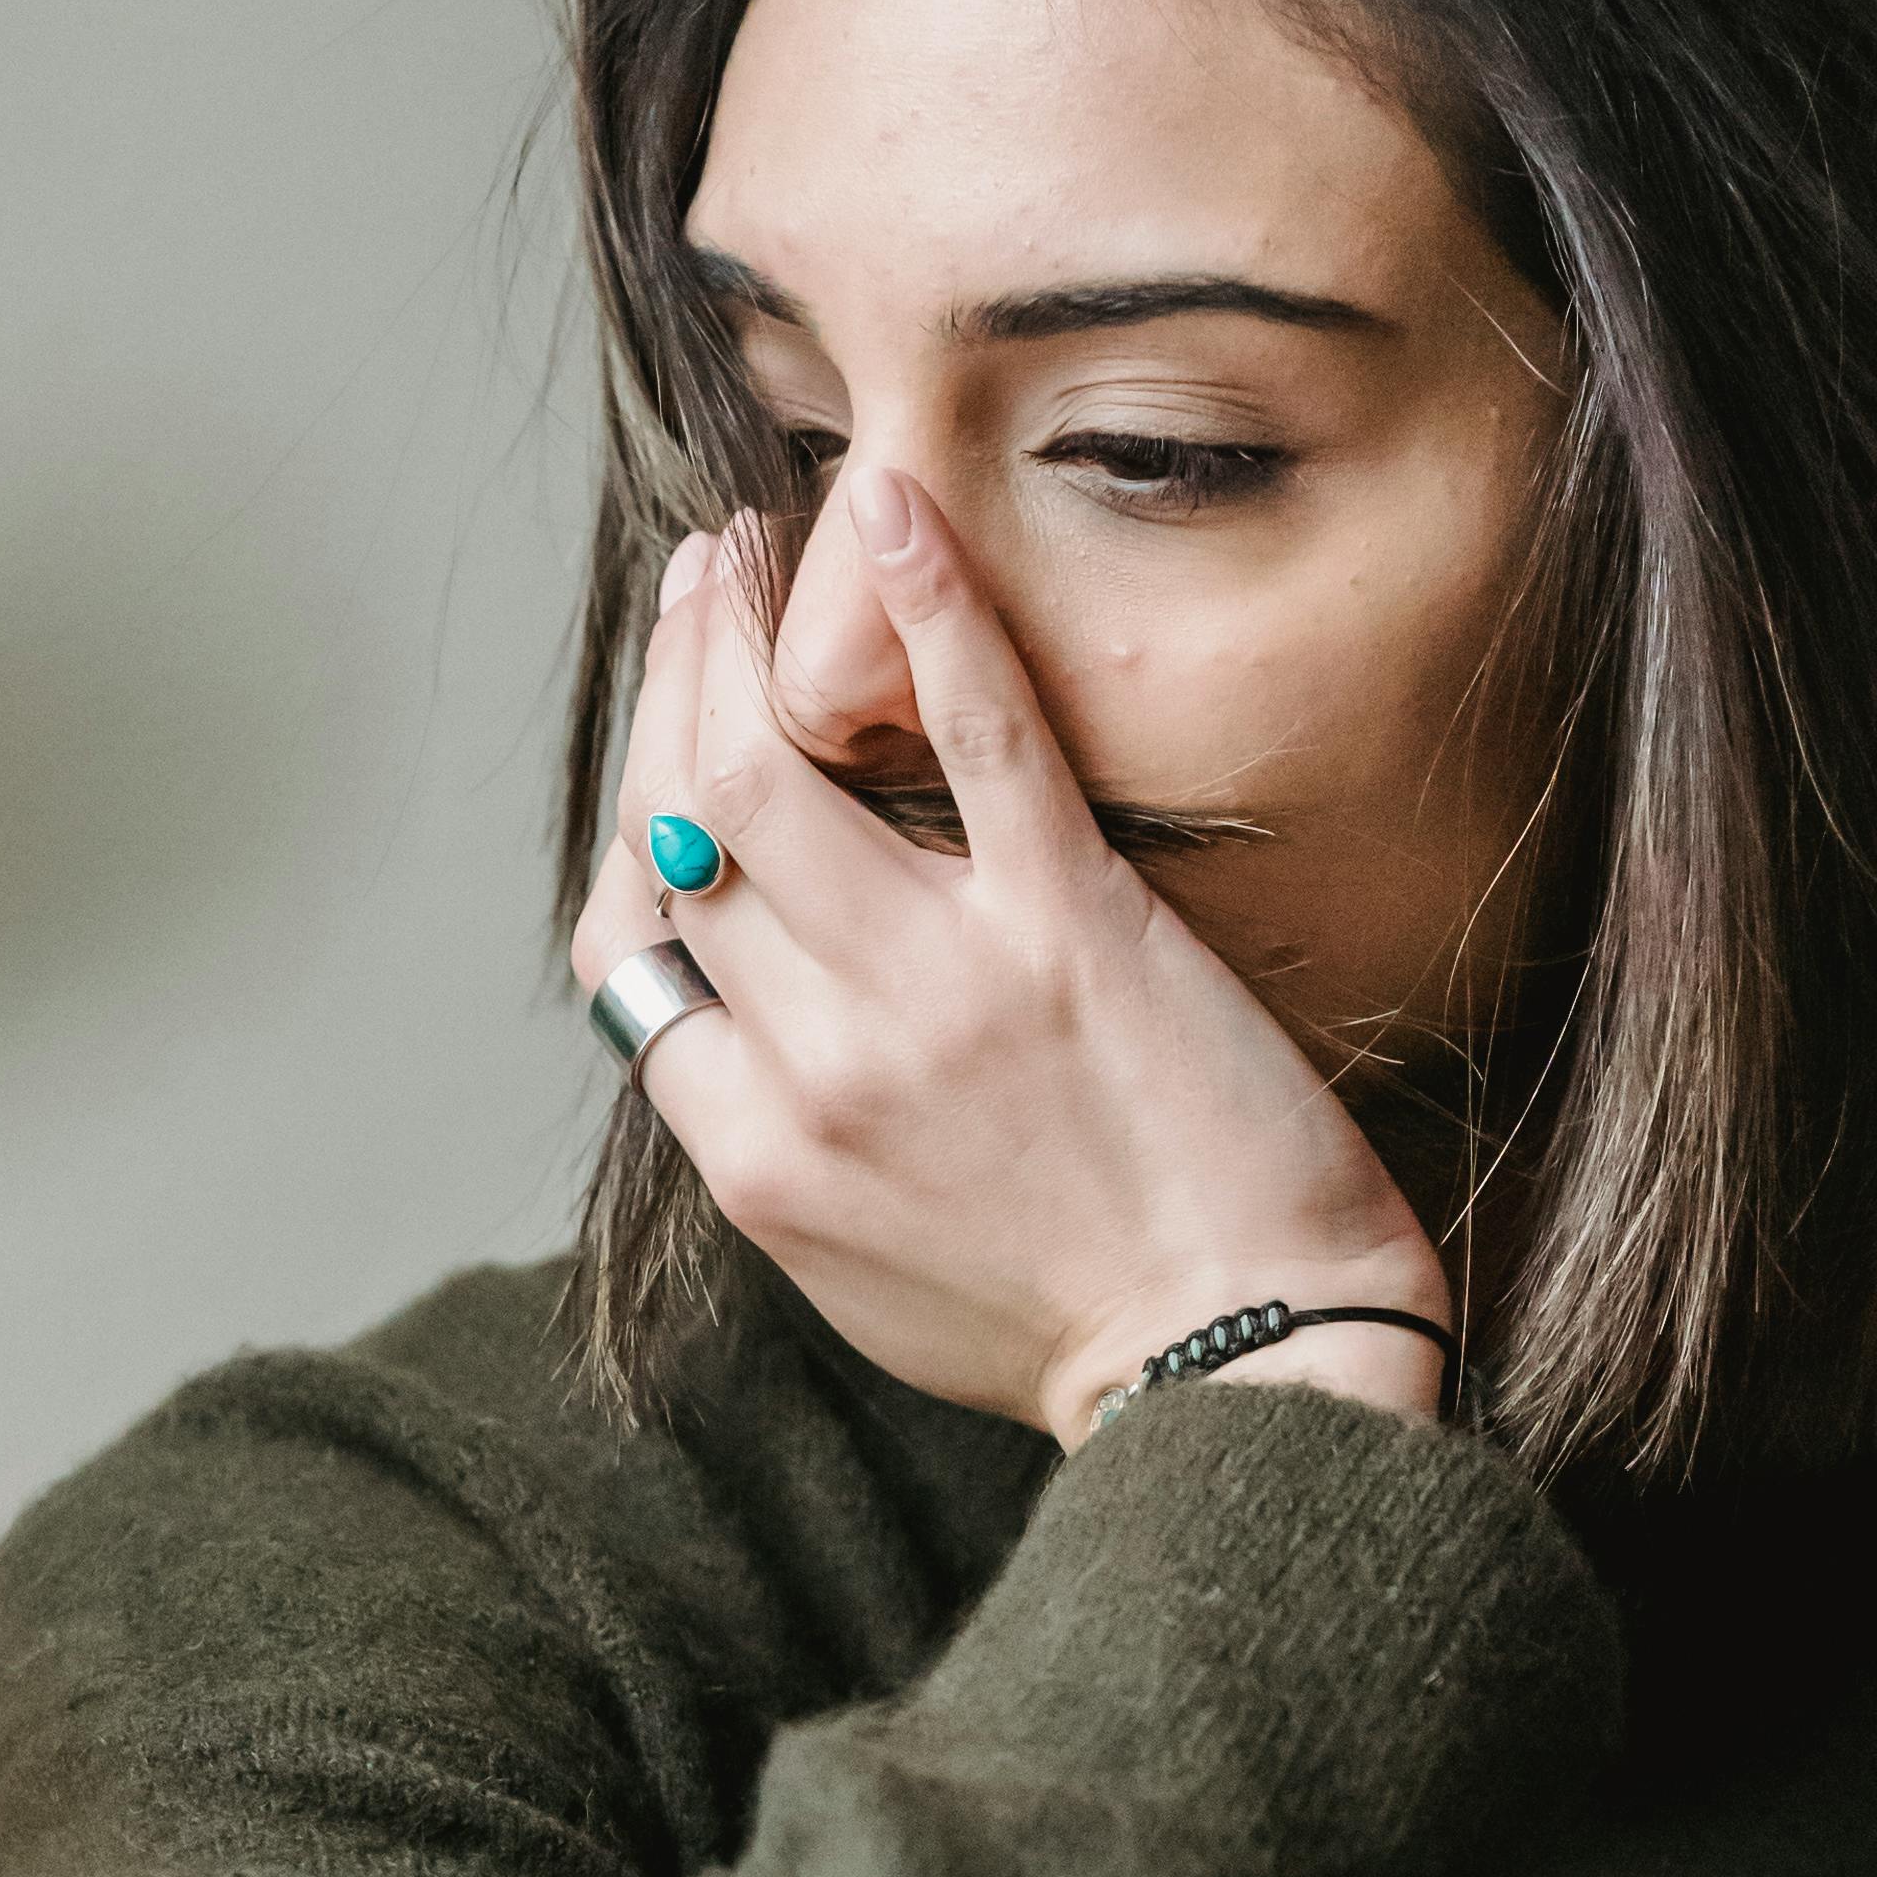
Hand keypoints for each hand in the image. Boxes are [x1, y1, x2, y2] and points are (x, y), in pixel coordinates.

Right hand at [566, 468, 1454, 1446]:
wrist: (1247, 1365)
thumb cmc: (1076, 1329)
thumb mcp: (863, 1274)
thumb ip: (782, 1145)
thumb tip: (731, 1032)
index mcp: (754, 1151)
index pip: (629, 944)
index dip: (635, 823)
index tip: (671, 743)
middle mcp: (817, 1062)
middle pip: (682, 824)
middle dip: (677, 675)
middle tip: (703, 582)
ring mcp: (939, 986)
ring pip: (772, 761)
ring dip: (746, 623)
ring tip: (762, 546)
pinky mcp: (1072, 928)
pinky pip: (975, 731)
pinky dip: (923, 605)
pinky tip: (892, 512)